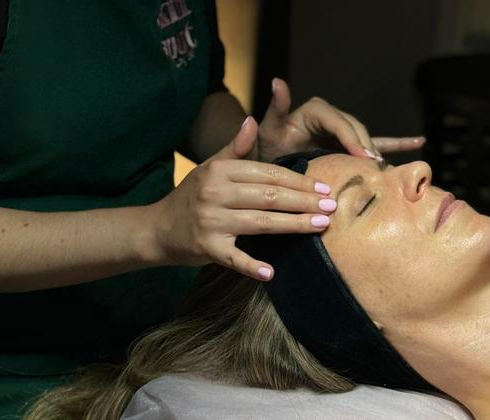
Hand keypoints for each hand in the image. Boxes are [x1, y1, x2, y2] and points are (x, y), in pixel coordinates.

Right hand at [153, 118, 336, 281]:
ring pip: (262, 223)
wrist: (157, 228)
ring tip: (321, 225)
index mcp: (219, 171)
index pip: (267, 173)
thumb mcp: (209, 168)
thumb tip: (251, 121)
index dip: (298, 180)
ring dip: (294, 225)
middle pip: (270, 196)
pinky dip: (252, 266)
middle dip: (304, 201)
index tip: (322, 186)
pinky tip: (272, 272)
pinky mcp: (207, 248)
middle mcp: (215, 194)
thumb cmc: (190, 197)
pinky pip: (234, 258)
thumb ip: (234, 148)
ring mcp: (211, 222)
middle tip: (331, 206)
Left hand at [256, 78, 424, 162]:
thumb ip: (277, 107)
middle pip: (356, 131)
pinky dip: (396, 143)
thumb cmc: (268, 144)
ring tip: (386, 164)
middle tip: (373, 165)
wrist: (272, 161)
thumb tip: (277, 81)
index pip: (338, 122)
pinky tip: (418, 142)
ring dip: (379, 150)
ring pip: (367, 138)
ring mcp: (343, 131)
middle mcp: (333, 117)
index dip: (351, 137)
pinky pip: (376, 142)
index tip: (361, 154)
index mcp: (317, 110)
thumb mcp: (269, 127)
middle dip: (365, 146)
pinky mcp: (349, 143)